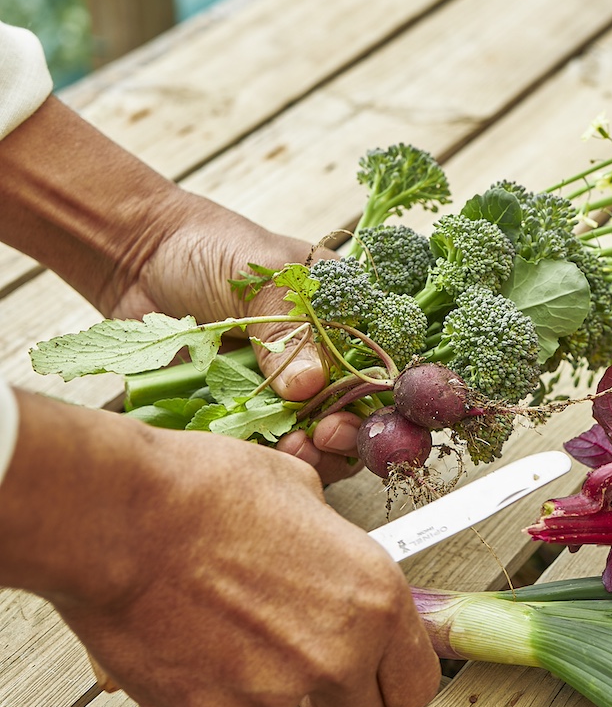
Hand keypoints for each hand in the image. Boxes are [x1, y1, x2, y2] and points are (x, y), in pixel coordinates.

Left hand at [0, 96, 359, 479]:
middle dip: (344, 437)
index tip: (350, 415)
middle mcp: (320, 357)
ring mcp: (282, 389)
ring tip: (286, 450)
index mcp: (343, 317)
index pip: (381, 367)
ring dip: (307, 455)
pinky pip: (263, 447)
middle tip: (318, 439)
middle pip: (355, 415)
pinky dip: (263, 458)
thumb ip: (287, 329)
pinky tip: (252, 453)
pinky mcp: (242, 412)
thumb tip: (309, 386)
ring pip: (314, 441)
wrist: (135, 257)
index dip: (378, 400)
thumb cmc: (208, 249)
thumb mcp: (257, 277)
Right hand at [2, 392, 440, 706]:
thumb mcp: (299, 491)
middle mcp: (335, 656)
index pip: (414, 683)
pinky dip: (208, 684)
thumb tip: (326, 558)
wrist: (120, 518)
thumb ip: (331, 547)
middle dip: (334, 696)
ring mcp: (273, 694)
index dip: (391, 676)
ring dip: (260, 678)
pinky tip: (188, 633)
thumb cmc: (201, 493)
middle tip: (296, 651)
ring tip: (220, 616)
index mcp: (373, 600)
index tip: (375, 670)